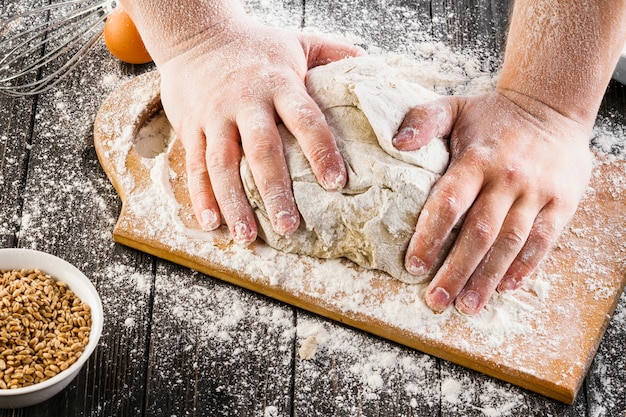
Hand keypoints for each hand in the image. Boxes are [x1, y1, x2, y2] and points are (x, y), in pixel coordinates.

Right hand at [157, 17, 363, 242]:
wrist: (196, 34)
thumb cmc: (255, 46)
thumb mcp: (298, 42)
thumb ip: (334, 54)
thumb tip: (371, 64)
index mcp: (278, 84)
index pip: (304, 119)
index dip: (321, 151)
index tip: (335, 184)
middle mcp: (245, 102)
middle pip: (261, 150)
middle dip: (275, 191)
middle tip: (289, 227)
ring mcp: (214, 116)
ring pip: (223, 164)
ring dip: (235, 203)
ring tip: (247, 237)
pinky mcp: (191, 127)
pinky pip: (195, 164)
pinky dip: (201, 196)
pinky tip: (211, 223)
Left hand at [393, 91, 592, 313]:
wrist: (551, 106)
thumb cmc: (494, 115)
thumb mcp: (455, 108)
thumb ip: (423, 121)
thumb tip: (398, 143)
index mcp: (476, 159)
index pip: (449, 203)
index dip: (430, 237)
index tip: (414, 266)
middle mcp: (507, 178)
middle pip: (479, 233)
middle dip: (456, 270)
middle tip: (436, 300)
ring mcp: (536, 192)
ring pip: (510, 243)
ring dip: (488, 278)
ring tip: (468, 305)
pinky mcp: (561, 202)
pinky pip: (543, 240)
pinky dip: (525, 266)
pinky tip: (505, 286)